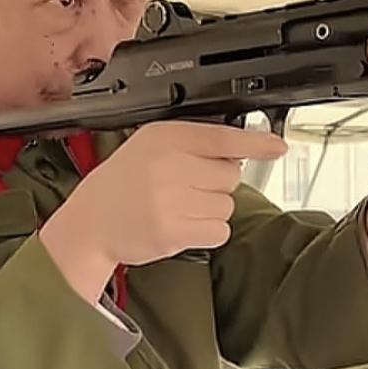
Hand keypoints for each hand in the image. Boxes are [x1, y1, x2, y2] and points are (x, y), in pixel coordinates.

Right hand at [41, 121, 285, 295]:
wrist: (90, 224)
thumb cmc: (121, 185)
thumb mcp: (149, 146)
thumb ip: (191, 143)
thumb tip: (240, 149)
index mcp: (164, 137)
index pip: (222, 136)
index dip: (256, 142)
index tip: (278, 147)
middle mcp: (169, 164)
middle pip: (231, 174)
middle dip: (216, 183)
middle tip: (186, 188)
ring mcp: (171, 199)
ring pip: (226, 205)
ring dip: (210, 209)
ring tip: (178, 207)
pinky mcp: (174, 231)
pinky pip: (219, 231)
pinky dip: (207, 232)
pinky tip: (181, 225)